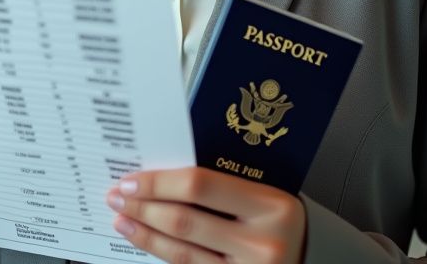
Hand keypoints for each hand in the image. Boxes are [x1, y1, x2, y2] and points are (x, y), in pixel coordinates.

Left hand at [107, 168, 304, 263]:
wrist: (309, 257)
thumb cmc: (278, 221)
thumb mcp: (262, 195)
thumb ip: (222, 184)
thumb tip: (161, 172)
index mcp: (273, 205)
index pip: (201, 185)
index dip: (159, 182)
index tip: (131, 179)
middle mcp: (264, 242)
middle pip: (185, 221)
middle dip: (144, 207)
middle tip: (117, 196)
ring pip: (182, 252)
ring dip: (145, 234)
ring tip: (123, 218)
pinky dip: (161, 254)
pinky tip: (145, 241)